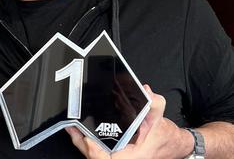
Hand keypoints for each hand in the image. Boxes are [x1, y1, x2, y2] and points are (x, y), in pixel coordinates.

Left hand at [67, 85, 193, 157]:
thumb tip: (145, 91)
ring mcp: (119, 158)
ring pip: (94, 155)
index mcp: (131, 155)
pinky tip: (80, 131)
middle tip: (70, 125)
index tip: (80, 133)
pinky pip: (98, 153)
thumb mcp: (159, 116)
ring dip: (82, 142)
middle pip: (94, 156)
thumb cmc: (163, 135)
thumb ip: (154, 103)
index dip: (90, 147)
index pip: (103, 157)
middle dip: (80, 141)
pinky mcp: (116, 156)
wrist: (172, 145)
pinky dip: (88, 143)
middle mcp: (123, 158)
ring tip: (71, 126)